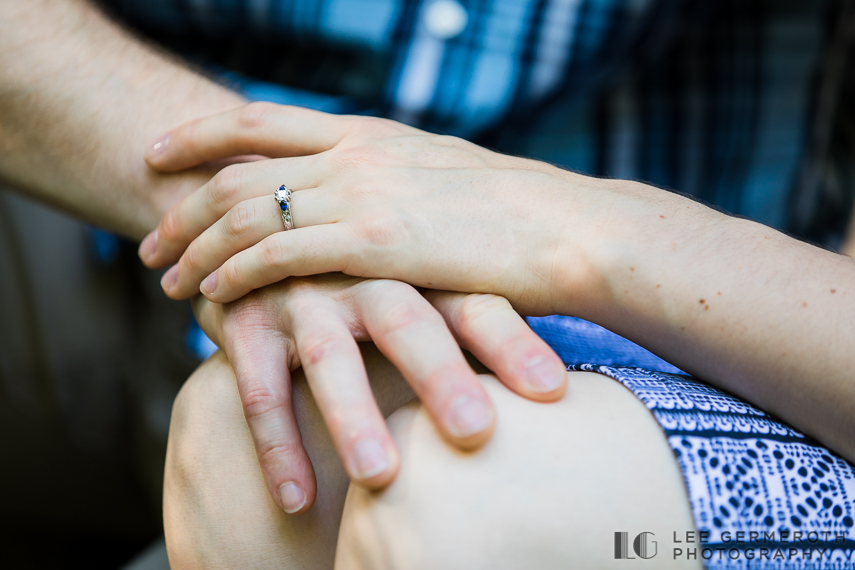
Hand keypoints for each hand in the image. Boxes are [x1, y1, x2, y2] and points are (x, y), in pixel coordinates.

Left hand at [140, 103, 607, 313]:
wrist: (568, 229)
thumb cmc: (516, 214)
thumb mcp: (443, 178)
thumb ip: (393, 180)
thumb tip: (369, 197)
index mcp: (370, 136)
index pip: (262, 121)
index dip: (200, 133)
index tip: (159, 152)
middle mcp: (356, 155)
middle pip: (237, 168)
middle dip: (182, 204)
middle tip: (148, 239)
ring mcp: (364, 194)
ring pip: (248, 212)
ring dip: (196, 245)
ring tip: (164, 277)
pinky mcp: (377, 241)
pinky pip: (280, 254)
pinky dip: (236, 272)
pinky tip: (211, 295)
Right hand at [192, 273, 566, 512]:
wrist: (259, 229)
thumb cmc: (363, 278)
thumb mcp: (415, 281)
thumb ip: (470, 315)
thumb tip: (553, 380)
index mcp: (417, 270)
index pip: (472, 301)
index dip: (512, 343)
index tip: (551, 391)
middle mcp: (364, 277)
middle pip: (407, 322)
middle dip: (441, 376)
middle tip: (476, 432)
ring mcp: (304, 295)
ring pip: (330, 356)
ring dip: (353, 415)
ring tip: (379, 477)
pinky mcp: (248, 321)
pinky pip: (259, 387)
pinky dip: (277, 444)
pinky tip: (296, 499)